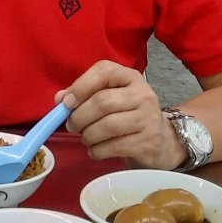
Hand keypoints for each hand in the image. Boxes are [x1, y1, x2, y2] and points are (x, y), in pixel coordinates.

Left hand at [56, 60, 185, 169]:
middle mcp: (142, 94)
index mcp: (130, 77)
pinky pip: (114, 146)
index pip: (104, 71)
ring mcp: (148, 118)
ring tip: (85, 138)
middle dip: (79, 117)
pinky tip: (95, 150)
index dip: (81, 86)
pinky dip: (97, 150)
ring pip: (108, 126)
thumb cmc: (128, 115)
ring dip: (88, 135)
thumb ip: (84, 95)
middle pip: (102, 102)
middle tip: (71, 126)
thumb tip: (60, 99)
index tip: (66, 103)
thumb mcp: (110, 98)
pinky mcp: (148, 142)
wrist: (161, 140)